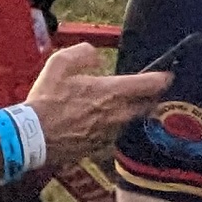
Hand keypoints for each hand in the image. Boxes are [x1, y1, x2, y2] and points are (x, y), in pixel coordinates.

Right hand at [23, 41, 172, 165]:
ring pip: (132, 120)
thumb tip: (94, 55)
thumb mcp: (58, 64)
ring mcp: (113, 133)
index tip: (167, 74)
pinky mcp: (104, 147)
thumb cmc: (47, 100)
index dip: (163, 78)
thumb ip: (81, 54)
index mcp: (111, 92)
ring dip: (132, 111)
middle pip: (149, 105)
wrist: (35, 137)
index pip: (150, 85)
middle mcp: (119, 114)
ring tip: (120, 105)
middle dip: (152, 97)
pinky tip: (100, 122)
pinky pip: (117, 133)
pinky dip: (115, 126)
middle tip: (147, 90)